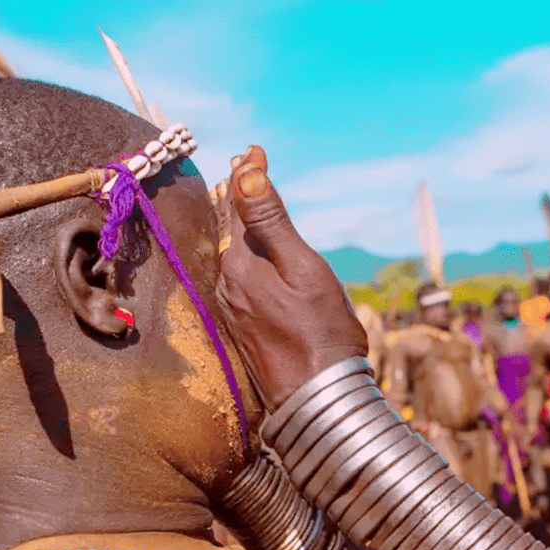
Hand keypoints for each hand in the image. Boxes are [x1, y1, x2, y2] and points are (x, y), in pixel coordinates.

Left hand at [216, 146, 367, 409]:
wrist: (318, 401)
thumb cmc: (321, 333)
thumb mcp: (303, 269)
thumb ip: (273, 223)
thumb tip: (247, 175)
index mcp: (240, 265)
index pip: (237, 206)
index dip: (246, 175)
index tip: (253, 149)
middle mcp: (228, 286)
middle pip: (231, 230)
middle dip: (239, 196)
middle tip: (246, 165)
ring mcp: (233, 309)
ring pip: (234, 256)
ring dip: (241, 226)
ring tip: (246, 200)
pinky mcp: (244, 329)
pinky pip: (241, 279)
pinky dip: (247, 255)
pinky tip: (255, 255)